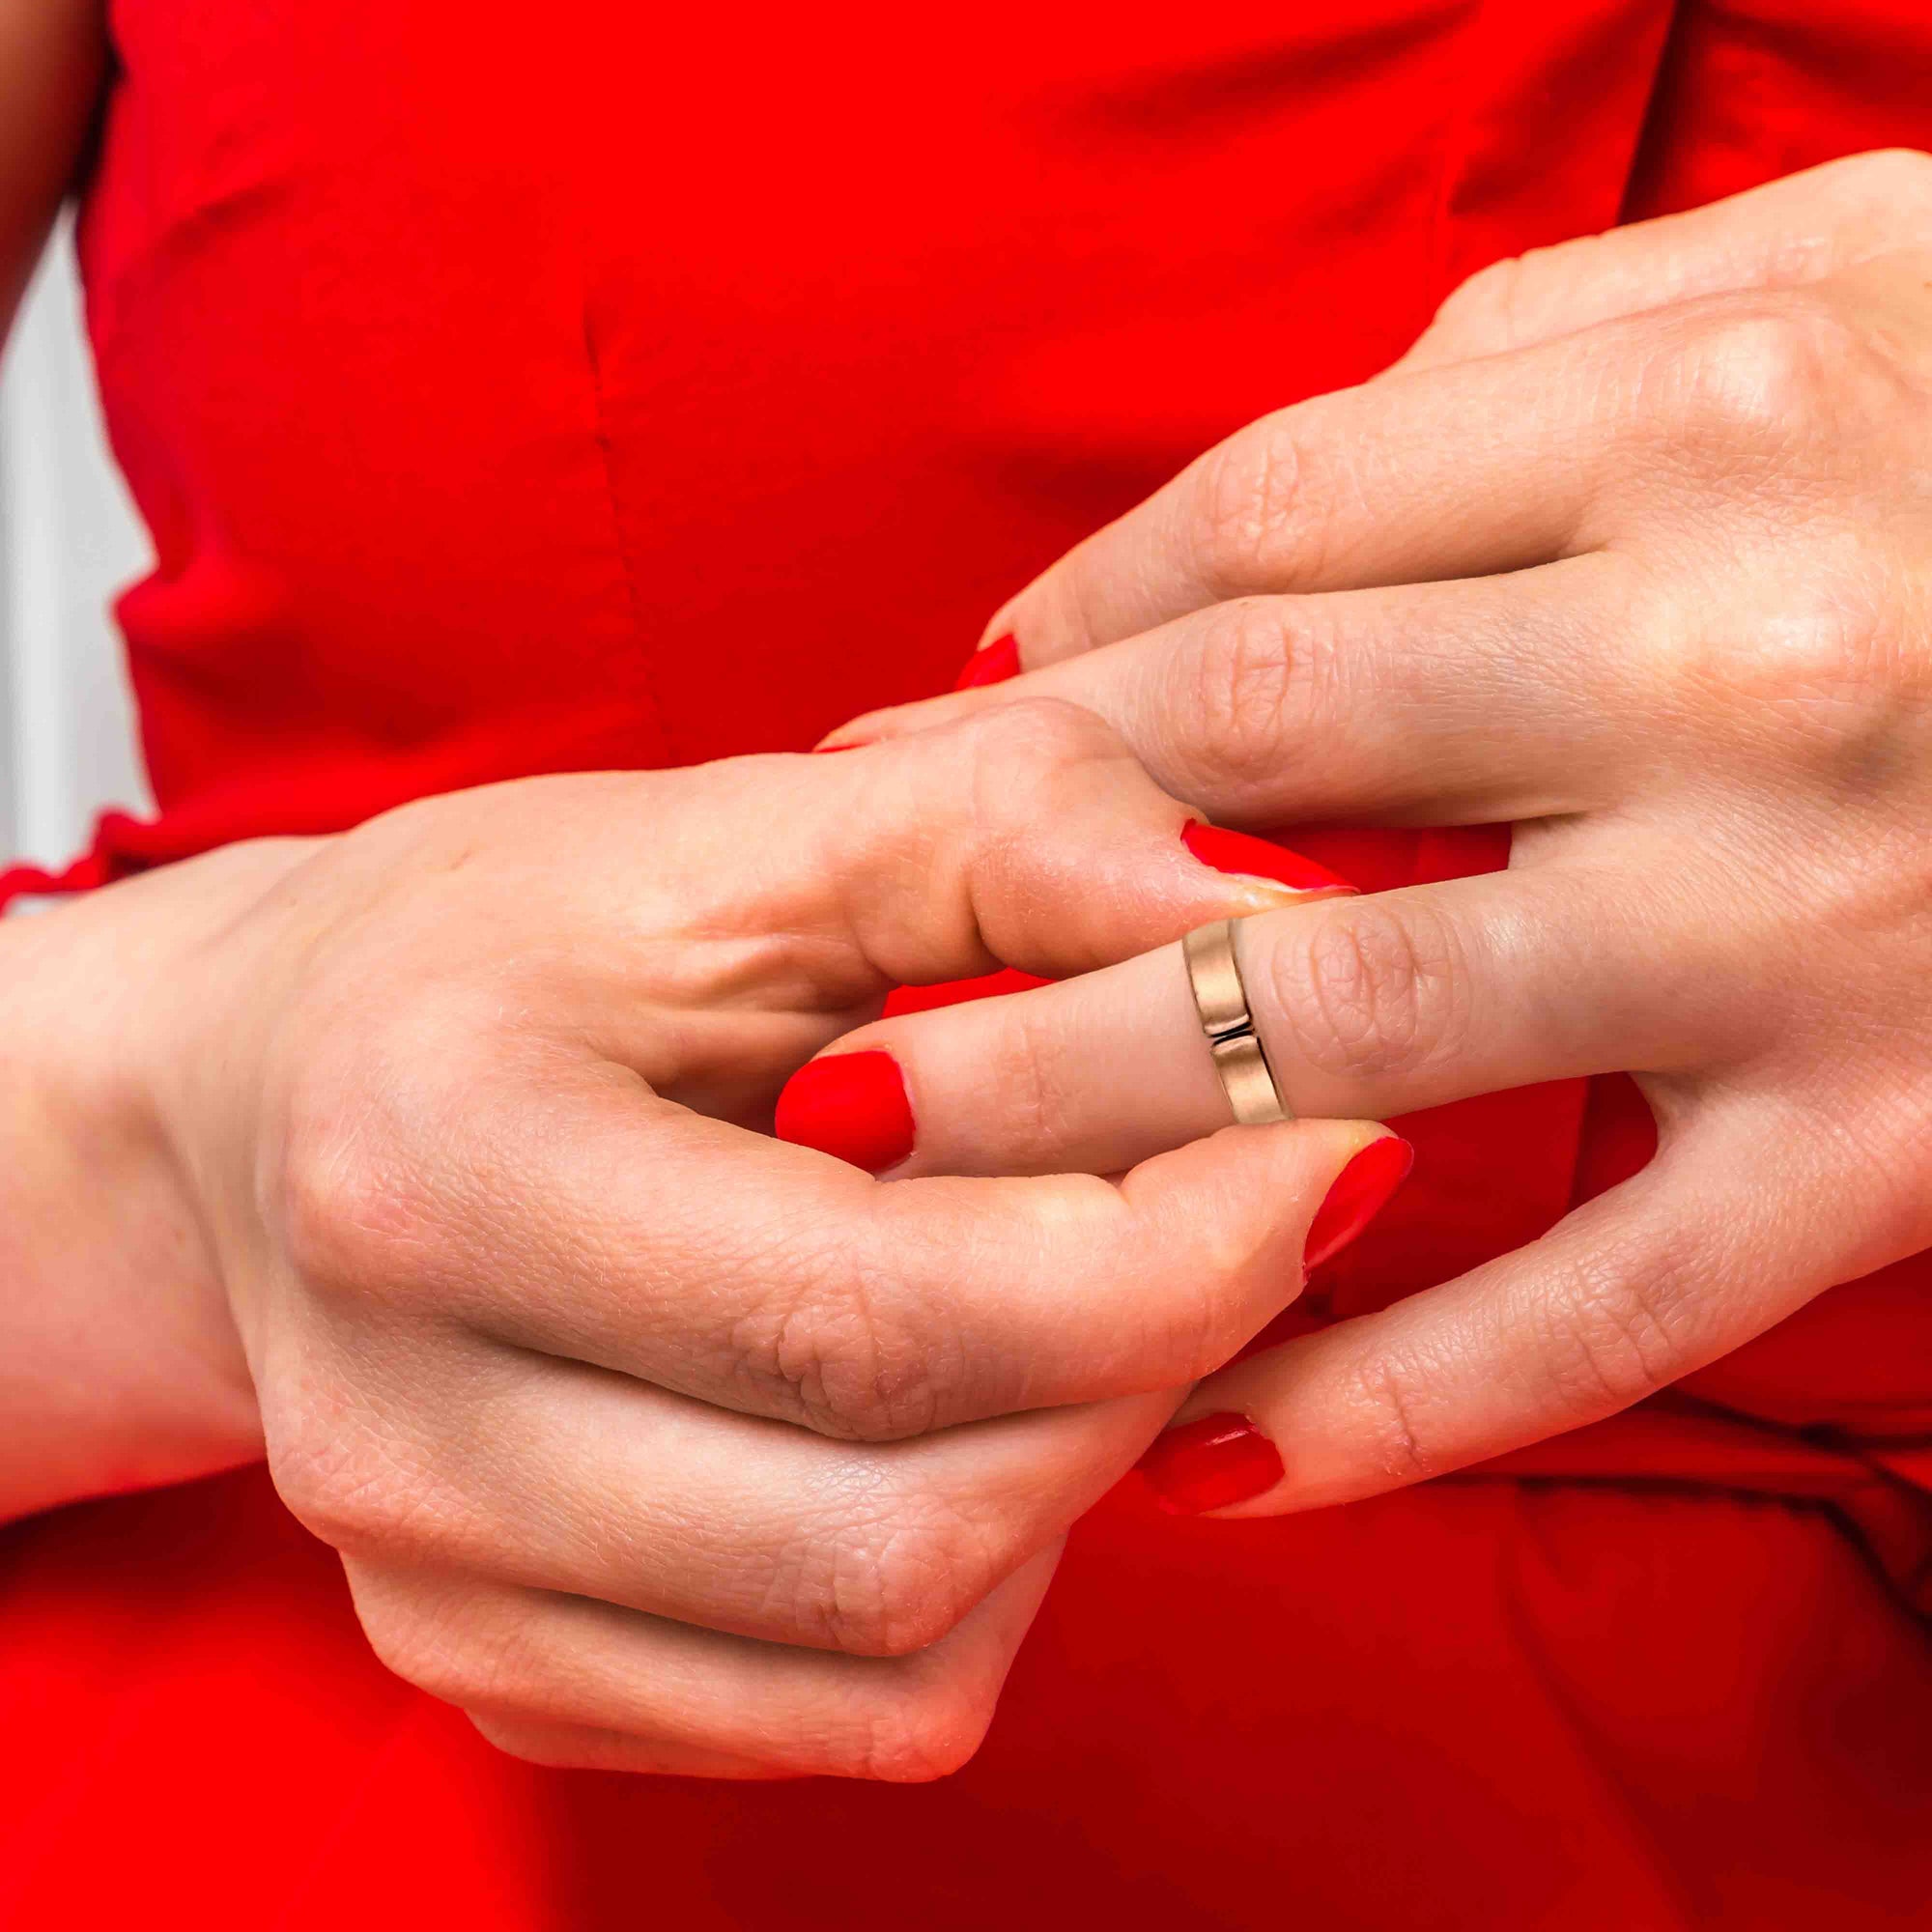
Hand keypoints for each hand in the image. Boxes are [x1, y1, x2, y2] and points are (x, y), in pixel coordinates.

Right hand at [41, 703, 1377, 1774]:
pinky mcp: (488, 1669)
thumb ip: (1007, 831)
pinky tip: (968, 1409)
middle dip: (1148, 1376)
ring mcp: (431, 1588)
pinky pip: (837, 1714)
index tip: (1325, 1150)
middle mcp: (400, 1428)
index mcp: (441, 1170)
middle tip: (1235, 1216)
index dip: (1164, 1260)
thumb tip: (1270, 915)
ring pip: (894, 1658)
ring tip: (1091, 1296)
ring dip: (1075, 1481)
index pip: (869, 1314)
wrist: (269, 1094)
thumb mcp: (740, 827)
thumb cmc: (512, 939)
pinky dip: (978, 1577)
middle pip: (901, 1529)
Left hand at [809, 152, 1931, 1513]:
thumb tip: (1260, 507)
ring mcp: (1805, 934)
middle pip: (1242, 767)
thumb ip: (1532, 362)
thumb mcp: (1834, 278)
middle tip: (826, 939)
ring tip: (887, 1170)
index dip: (1062, 633)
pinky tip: (1206, 1451)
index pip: (1264, 536)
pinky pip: (1593, 1313)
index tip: (937, 722)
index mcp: (1706, 427)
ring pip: (1347, 1033)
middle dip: (997, 858)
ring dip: (1081, 1107)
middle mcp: (1732, 674)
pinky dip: (1387, 1397)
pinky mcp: (1893, 1156)